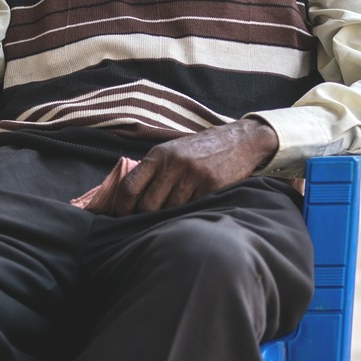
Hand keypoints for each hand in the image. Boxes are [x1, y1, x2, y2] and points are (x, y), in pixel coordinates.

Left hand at [109, 121, 279, 215]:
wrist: (238, 141)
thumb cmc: (199, 150)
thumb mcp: (171, 151)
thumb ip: (151, 170)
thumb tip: (125, 198)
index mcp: (159, 155)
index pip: (129, 186)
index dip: (121, 206)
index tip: (122, 215)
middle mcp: (174, 164)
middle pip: (148, 205)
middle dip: (146, 216)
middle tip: (150, 219)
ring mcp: (193, 176)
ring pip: (170, 210)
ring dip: (169, 216)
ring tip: (173, 213)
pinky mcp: (212, 186)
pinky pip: (192, 210)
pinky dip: (189, 213)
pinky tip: (192, 208)